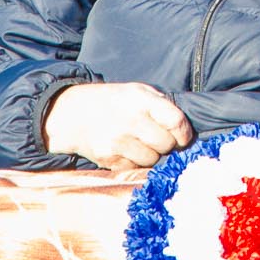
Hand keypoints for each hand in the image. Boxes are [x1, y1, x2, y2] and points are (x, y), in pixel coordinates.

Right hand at [43, 82, 194, 169]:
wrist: (74, 113)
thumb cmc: (115, 101)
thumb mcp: (139, 91)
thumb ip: (162, 106)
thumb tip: (184, 130)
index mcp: (141, 99)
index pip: (175, 121)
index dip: (184, 133)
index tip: (183, 138)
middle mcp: (130, 120)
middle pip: (166, 144)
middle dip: (166, 144)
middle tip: (157, 139)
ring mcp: (117, 141)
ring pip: (151, 160)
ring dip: (150, 155)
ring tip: (140, 143)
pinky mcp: (107, 158)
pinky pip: (134, 167)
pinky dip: (134, 162)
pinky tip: (126, 150)